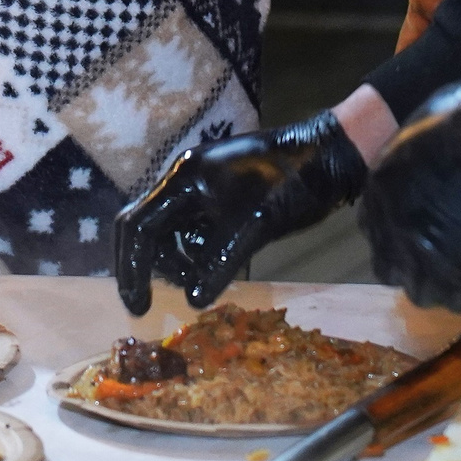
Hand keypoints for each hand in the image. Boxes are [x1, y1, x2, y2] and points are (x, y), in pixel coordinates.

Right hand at [113, 111, 369, 314]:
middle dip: (145, 265)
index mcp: (184, 180)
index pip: (139, 227)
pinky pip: (194, 229)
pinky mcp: (219, 196)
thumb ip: (219, 264)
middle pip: (145, 227)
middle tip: (149, 304)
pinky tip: (216, 269)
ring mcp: (201, 186)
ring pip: (170, 231)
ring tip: (200, 283)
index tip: (138, 307)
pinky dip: (197, 253)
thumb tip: (192, 302)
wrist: (327, 153)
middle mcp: (184, 180)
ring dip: (176, 262)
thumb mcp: (254, 227)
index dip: (132, 268)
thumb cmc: (290, 185)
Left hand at [359, 65, 460, 313]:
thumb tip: (425, 156)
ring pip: (420, 291)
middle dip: (411, 261)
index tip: (419, 225)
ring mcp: (426, 256)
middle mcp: (392, 226)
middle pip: (388, 264)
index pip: (373, 223)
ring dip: (440, 282)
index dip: (396, 227)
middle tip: (444, 251)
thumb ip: (416, 153)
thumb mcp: (425, 125)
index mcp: (380, 186)